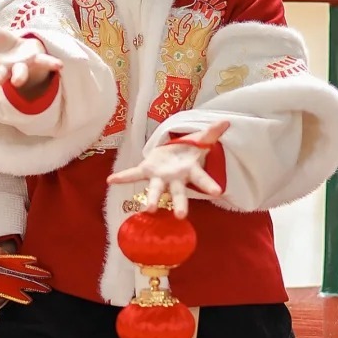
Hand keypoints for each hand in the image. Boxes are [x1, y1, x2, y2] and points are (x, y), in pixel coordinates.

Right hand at [0, 6, 61, 94]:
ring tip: (17, 82)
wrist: (25, 54)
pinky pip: (44, 62)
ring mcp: (22, 67)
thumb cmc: (3, 46)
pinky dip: (51, 64)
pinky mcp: (37, 61)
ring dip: (19, 77)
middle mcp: (6, 68)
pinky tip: (59, 66)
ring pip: (20, 73)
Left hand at [107, 122, 228, 218]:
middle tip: (180, 216)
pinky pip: (134, 174)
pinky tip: (111, 180)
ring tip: (148, 210)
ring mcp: (160, 177)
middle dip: (179, 204)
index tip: (217, 192)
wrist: (174, 154)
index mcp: (190, 171)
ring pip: (156, 190)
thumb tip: (227, 121)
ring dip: (152, 199)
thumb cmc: (190, 151)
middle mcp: (175, 179)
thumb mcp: (201, 140)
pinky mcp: (147, 170)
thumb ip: (212, 133)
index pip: (202, 179)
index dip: (209, 185)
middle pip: (178, 193)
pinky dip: (123, 177)